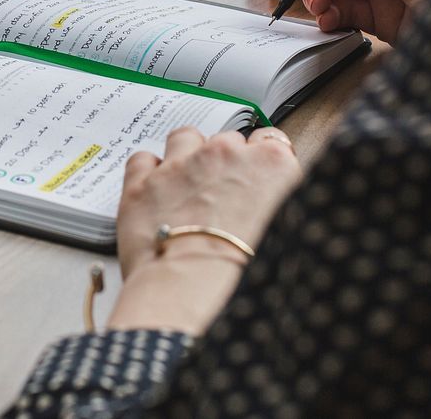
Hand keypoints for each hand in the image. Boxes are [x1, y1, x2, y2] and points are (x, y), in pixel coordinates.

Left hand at [106, 127, 301, 333]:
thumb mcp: (287, 236)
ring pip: (185, 138)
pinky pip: (143, 159)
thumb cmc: (243, 275)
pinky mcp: (142, 182)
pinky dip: (147, 172)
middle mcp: (225, 155)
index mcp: (271, 166)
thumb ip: (281, 204)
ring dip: (186, 156)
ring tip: (187, 186)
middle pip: (226, 141)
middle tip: (221, 196)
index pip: (271, 141)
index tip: (256, 176)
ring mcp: (180, 164)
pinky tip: (153, 192)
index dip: (261, 161)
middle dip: (224, 163)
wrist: (193, 292)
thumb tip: (273, 206)